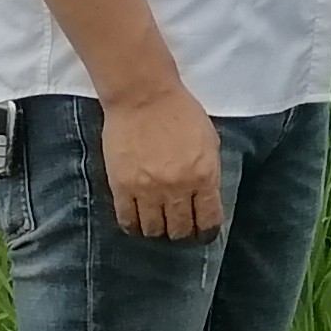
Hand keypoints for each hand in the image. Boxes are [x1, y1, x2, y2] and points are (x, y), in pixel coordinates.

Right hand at [104, 86, 224, 240]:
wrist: (144, 96)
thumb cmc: (181, 112)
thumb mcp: (209, 141)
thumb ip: (209, 172)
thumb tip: (206, 199)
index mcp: (204, 176)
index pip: (208, 220)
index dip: (206, 232)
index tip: (202, 233)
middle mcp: (177, 188)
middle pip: (180, 230)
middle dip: (182, 233)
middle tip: (179, 228)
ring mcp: (147, 190)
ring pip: (153, 230)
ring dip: (158, 231)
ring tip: (158, 223)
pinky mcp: (121, 186)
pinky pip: (127, 220)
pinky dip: (134, 226)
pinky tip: (138, 222)